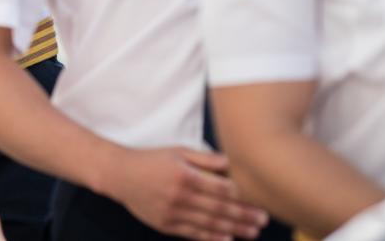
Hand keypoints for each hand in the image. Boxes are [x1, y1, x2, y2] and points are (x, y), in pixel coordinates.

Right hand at [100, 147, 269, 240]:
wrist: (121, 175)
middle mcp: (180, 196)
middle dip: (243, 215)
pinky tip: (227, 240)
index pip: (220, 189)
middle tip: (263, 220)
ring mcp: (172, 213)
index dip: (242, 197)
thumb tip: (230, 163)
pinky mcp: (166, 225)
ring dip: (233, 229)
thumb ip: (205, 159)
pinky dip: (211, 238)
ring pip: (209, 224)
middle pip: (219, 208)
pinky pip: (192, 234)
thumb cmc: (152, 159)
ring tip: (252, 232)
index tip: (260, 200)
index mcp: (185, 175)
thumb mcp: (178, 151)